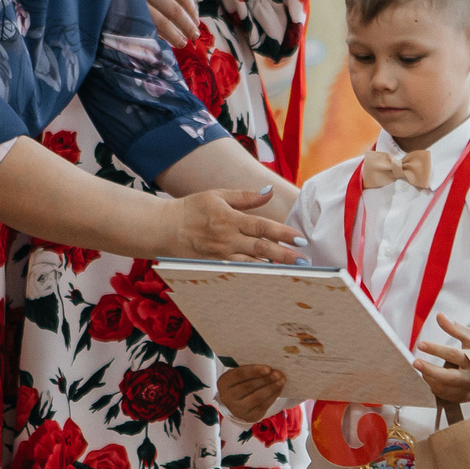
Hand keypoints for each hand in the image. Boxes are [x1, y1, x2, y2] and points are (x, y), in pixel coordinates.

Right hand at [137, 0, 200, 45]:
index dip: (192, 9)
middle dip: (188, 26)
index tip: (196, 19)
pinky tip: (162, 43)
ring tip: (182, 43)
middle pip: (175, 10)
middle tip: (194, 36)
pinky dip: (158, 37)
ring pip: (162, 23)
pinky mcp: (124, 13)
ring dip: (176, 36)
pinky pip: (146, 28)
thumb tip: (184, 8)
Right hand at [162, 183, 303, 263]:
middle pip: (261, 249)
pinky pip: (239, 271)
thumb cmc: (192, 209)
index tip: (300, 239)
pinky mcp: (215, 266)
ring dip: (273, 268)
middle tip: (304, 261)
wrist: (165, 228)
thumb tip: (268, 191)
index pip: (262, 227)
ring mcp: (221, 255)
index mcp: (229, 219)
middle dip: (285, 256)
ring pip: (252, 264)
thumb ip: (245, 196)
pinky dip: (255, 274)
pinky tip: (270, 277)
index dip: (282, 233)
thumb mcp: (217, 195)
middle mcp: (227, 239)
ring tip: (293, 272)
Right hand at [217, 363, 288, 424]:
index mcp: (223, 383)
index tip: (268, 368)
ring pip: (257, 398)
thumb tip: (270, 367)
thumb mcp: (240, 375)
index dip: (254, 371)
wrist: (238, 403)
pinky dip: (273, 396)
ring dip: (271, 388)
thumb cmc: (241, 382)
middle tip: (278, 373)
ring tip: (281, 380)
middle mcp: (227, 398)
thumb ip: (250, 370)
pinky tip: (279, 388)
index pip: (238, 375)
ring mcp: (238, 409)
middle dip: (265, 380)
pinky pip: (263, 406)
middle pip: (248, 387)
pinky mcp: (250, 417)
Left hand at [414, 313, 469, 404]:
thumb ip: (455, 329)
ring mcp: (466, 390)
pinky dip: (434, 387)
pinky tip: (429, 378)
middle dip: (429, 370)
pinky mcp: (463, 398)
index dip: (435, 349)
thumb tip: (439, 316)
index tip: (421, 344)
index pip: (452, 354)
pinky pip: (444, 396)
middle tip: (415, 362)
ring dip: (429, 379)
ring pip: (443, 389)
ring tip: (421, 368)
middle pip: (447, 377)